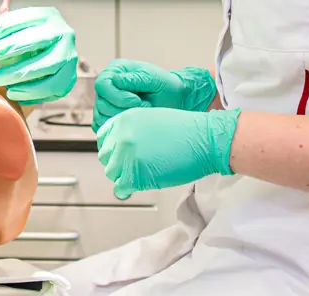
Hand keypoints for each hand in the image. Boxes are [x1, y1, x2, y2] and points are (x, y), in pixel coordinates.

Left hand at [0, 6, 78, 105]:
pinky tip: (13, 93)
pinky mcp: (70, 78)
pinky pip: (51, 88)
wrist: (46, 63)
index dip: (5, 26)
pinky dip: (30, 93)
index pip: (26, 18)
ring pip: (45, 66)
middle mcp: (63, 33)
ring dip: (17, 74)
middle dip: (10, 48)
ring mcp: (69, 56)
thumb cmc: (23, 46)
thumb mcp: (9, 36)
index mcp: (48, 17)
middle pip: (37, 40)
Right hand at [93, 60, 216, 130]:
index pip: (102, 85)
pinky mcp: (107, 117)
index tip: (137, 100)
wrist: (172, 99)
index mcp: (115, 70)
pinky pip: (103, 127)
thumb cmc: (164, 86)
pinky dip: (118, 128)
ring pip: (101, 117)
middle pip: (100, 103)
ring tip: (141, 114)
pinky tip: (134, 122)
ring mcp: (105, 102)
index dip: (118, 96)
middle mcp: (106, 85)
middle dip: (123, 110)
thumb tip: (115, 81)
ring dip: (122, 119)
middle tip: (144, 108)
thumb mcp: (153, 78)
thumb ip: (135, 79)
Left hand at [95, 107, 239, 199]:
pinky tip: (141, 184)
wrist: (205, 140)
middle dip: (118, 163)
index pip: (103, 138)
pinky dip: (128, 190)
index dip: (112, 148)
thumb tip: (123, 148)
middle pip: (106, 157)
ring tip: (142, 174)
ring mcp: (126, 156)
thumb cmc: (187, 131)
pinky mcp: (134, 175)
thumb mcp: (152, 120)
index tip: (119, 154)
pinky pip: (121, 188)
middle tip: (133, 166)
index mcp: (125, 119)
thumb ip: (133, 131)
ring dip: (124, 176)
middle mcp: (121, 136)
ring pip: (112, 173)